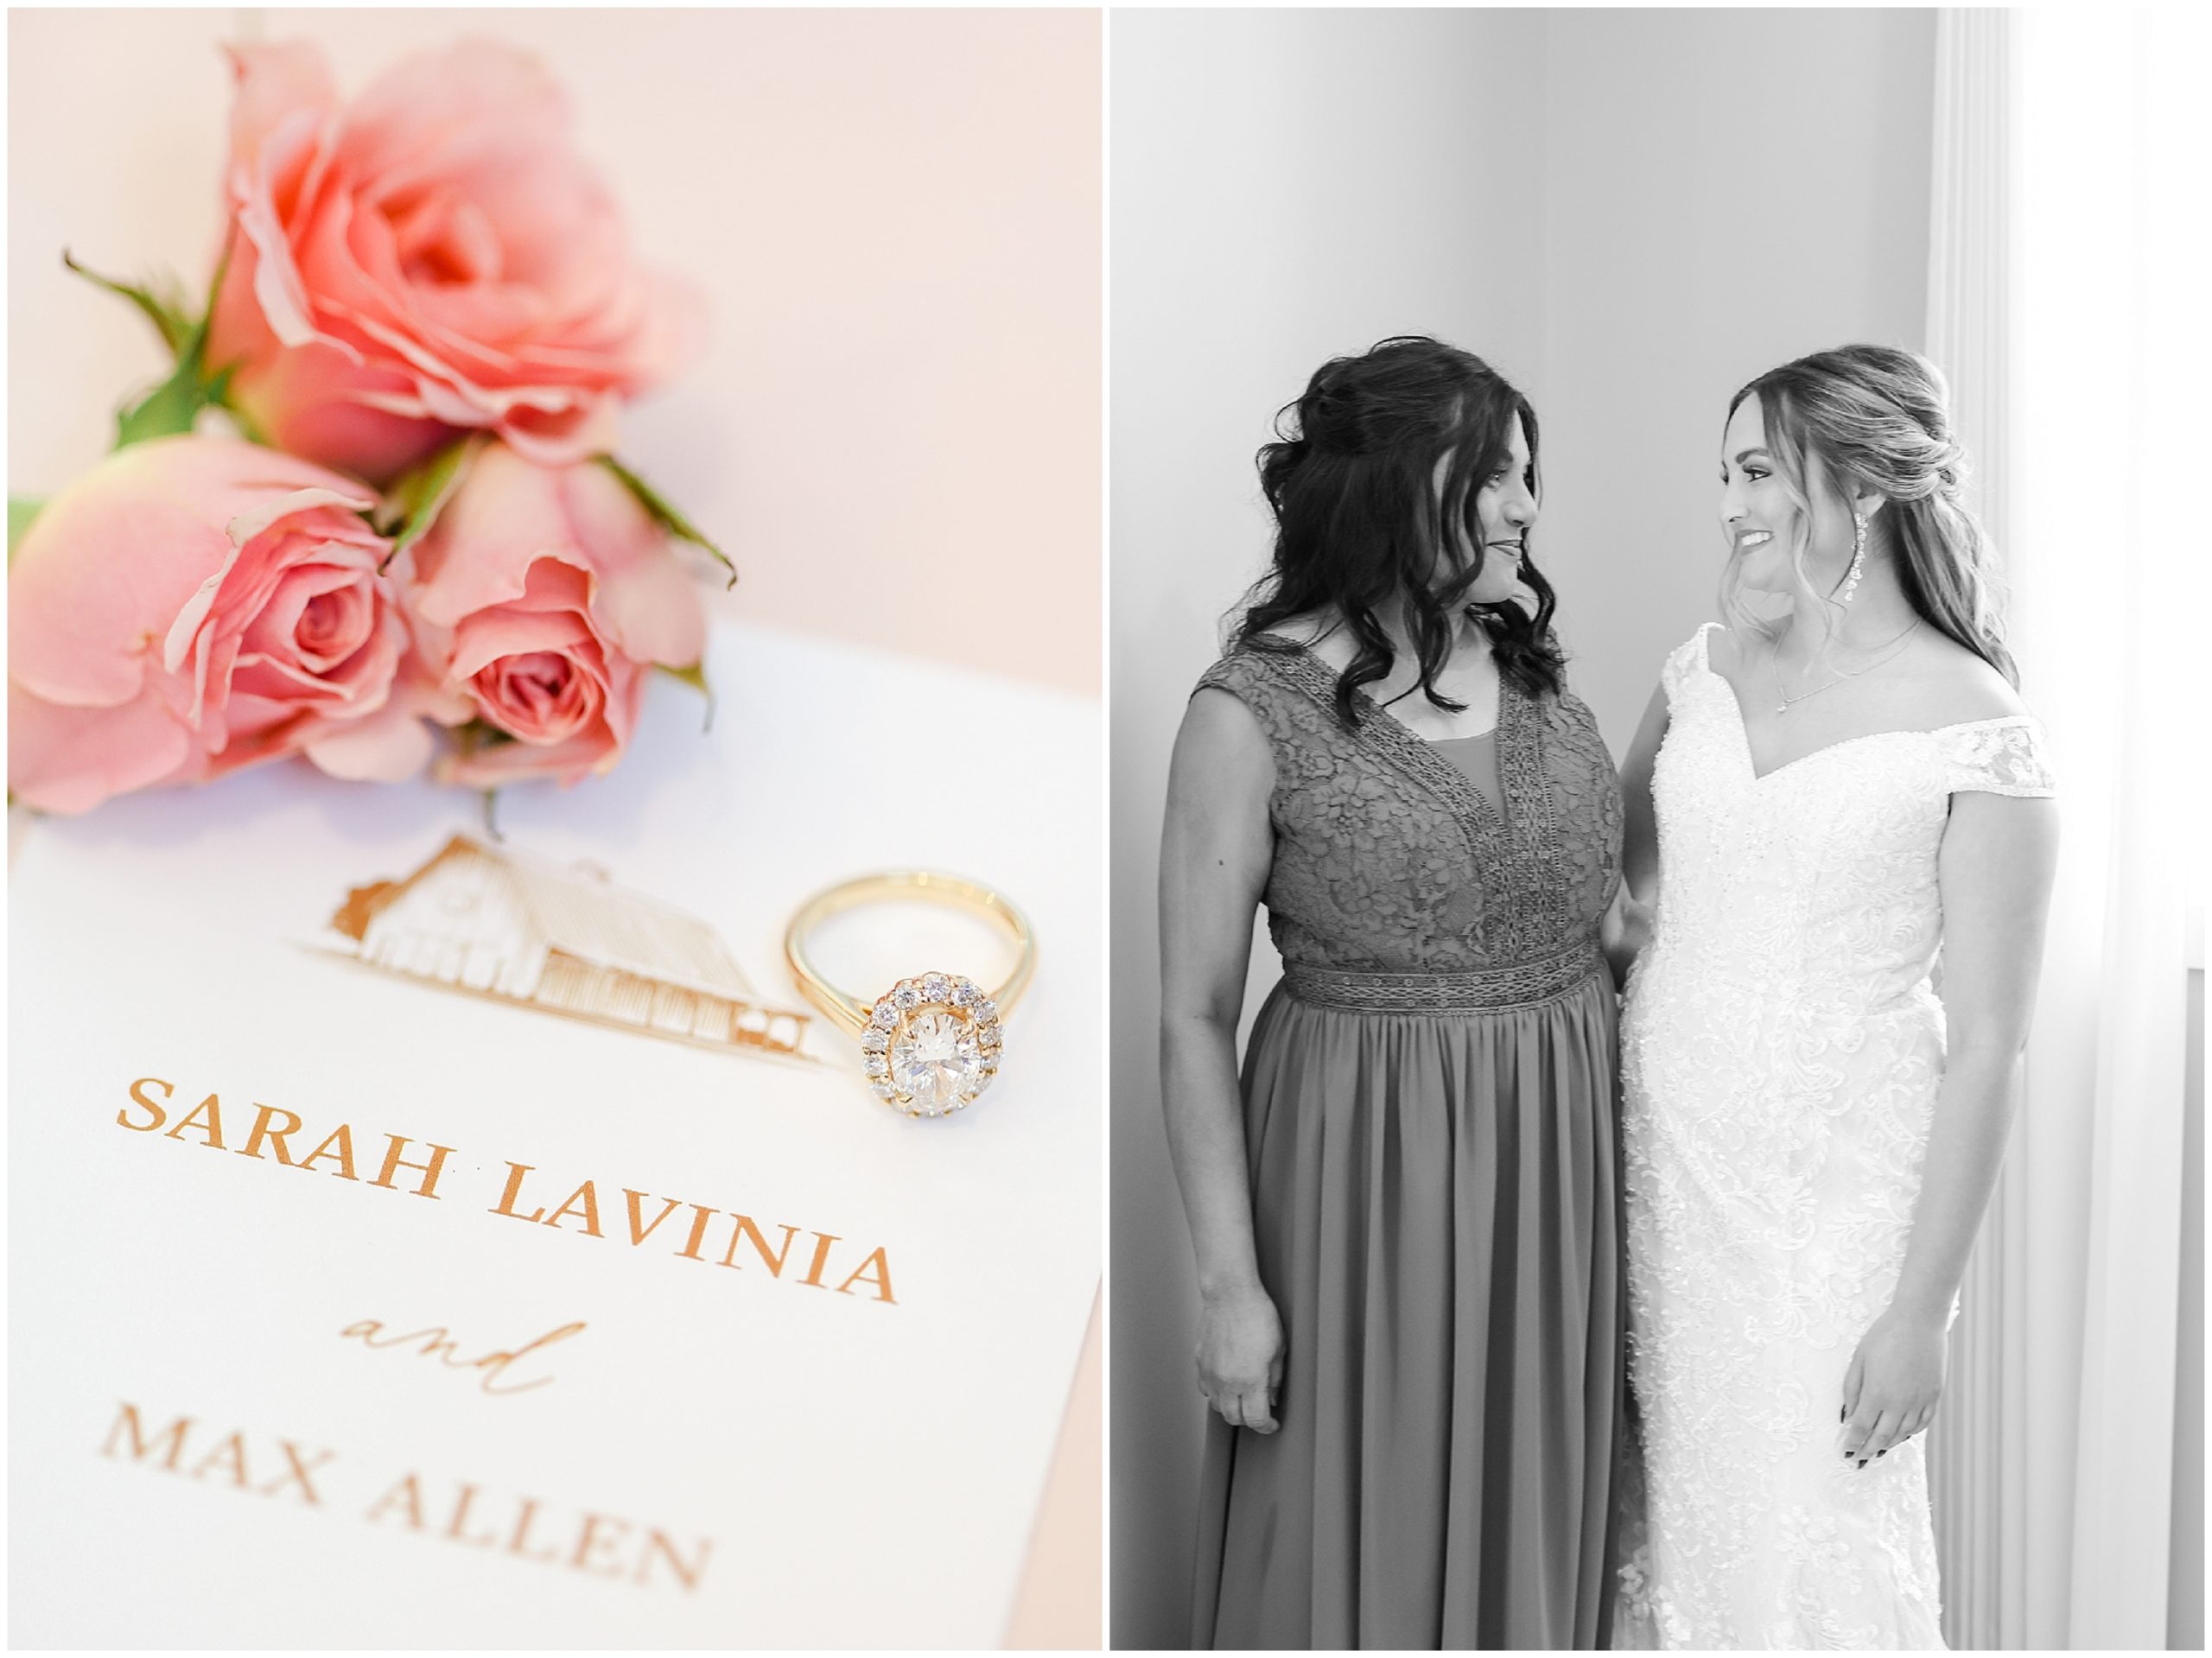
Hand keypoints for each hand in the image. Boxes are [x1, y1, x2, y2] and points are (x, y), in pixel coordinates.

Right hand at [1195, 1284, 1285, 1432]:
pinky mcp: (1199, 1362)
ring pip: (1217, 1406)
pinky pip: (1205, 1388)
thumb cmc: (1258, 1316)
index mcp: (1251, 1379)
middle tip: (1258, 1411)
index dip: (1267, 1426)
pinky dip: (1216, 1392)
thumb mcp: (1279, 1350)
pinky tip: (1226, 1383)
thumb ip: (1275, 1380)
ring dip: (1231, 1407)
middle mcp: (1227, 1381)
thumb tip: (1272, 1398)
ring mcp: (1210, 1373)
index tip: (1272, 1423)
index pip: (1256, 1419)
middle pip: (1234, 1418)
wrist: (1231, 1294)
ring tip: (1242, 1397)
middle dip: (1249, 1420)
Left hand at [1840, 1305, 1947, 1467]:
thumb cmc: (1884, 1335)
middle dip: (1868, 1449)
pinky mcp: (1934, 1396)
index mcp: (1877, 1394)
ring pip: (1903, 1433)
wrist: (1919, 1321)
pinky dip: (1911, 1432)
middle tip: (1860, 1459)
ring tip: (1878, 1450)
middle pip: (1882, 1436)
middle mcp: (1900, 1403)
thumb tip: (1848, 1415)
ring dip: (1889, 1444)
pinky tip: (1903, 1435)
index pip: (1862, 1427)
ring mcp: (1920, 1401)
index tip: (1846, 1452)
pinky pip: (1922, 1423)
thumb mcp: (1859, 1359)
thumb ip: (1852, 1390)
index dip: (1853, 1442)